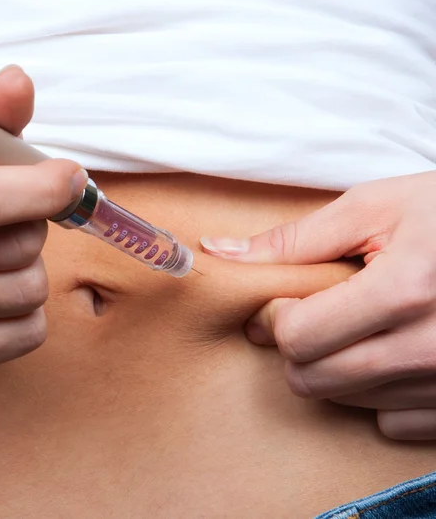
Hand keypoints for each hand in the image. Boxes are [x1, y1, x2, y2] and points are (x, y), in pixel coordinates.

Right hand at [0, 66, 87, 372]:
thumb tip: (19, 81)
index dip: (40, 191)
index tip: (70, 179)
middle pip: (12, 252)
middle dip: (34, 231)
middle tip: (17, 222)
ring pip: (25, 294)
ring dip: (34, 272)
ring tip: (5, 257)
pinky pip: (23, 337)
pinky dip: (30, 316)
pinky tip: (3, 294)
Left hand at [201, 173, 435, 439]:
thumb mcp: (372, 208)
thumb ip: (293, 239)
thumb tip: (218, 252)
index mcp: (404, 290)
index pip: (298, 338)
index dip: (277, 317)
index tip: (284, 300)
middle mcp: (432, 348)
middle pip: (312, 379)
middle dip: (298, 345)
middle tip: (313, 312)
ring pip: (346, 402)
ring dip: (335, 365)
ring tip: (360, 324)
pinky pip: (392, 424)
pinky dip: (377, 392)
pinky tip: (389, 352)